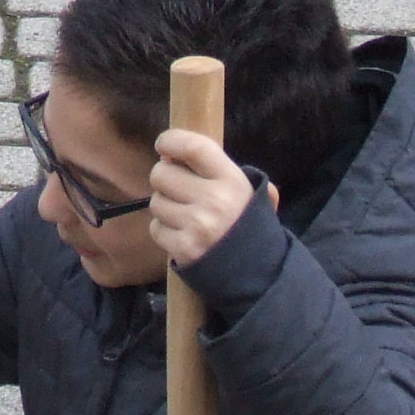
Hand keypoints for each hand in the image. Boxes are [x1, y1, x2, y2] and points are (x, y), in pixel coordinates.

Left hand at [146, 128, 255, 267]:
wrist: (259, 273)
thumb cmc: (247, 225)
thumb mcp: (249, 192)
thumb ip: (218, 168)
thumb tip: (172, 153)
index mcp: (232, 180)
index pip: (193, 146)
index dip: (171, 141)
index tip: (164, 145)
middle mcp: (214, 200)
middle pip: (161, 174)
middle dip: (164, 179)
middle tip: (178, 188)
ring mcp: (197, 226)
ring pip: (155, 201)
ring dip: (164, 207)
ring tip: (185, 215)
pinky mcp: (183, 248)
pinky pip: (156, 228)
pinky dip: (164, 230)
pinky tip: (182, 234)